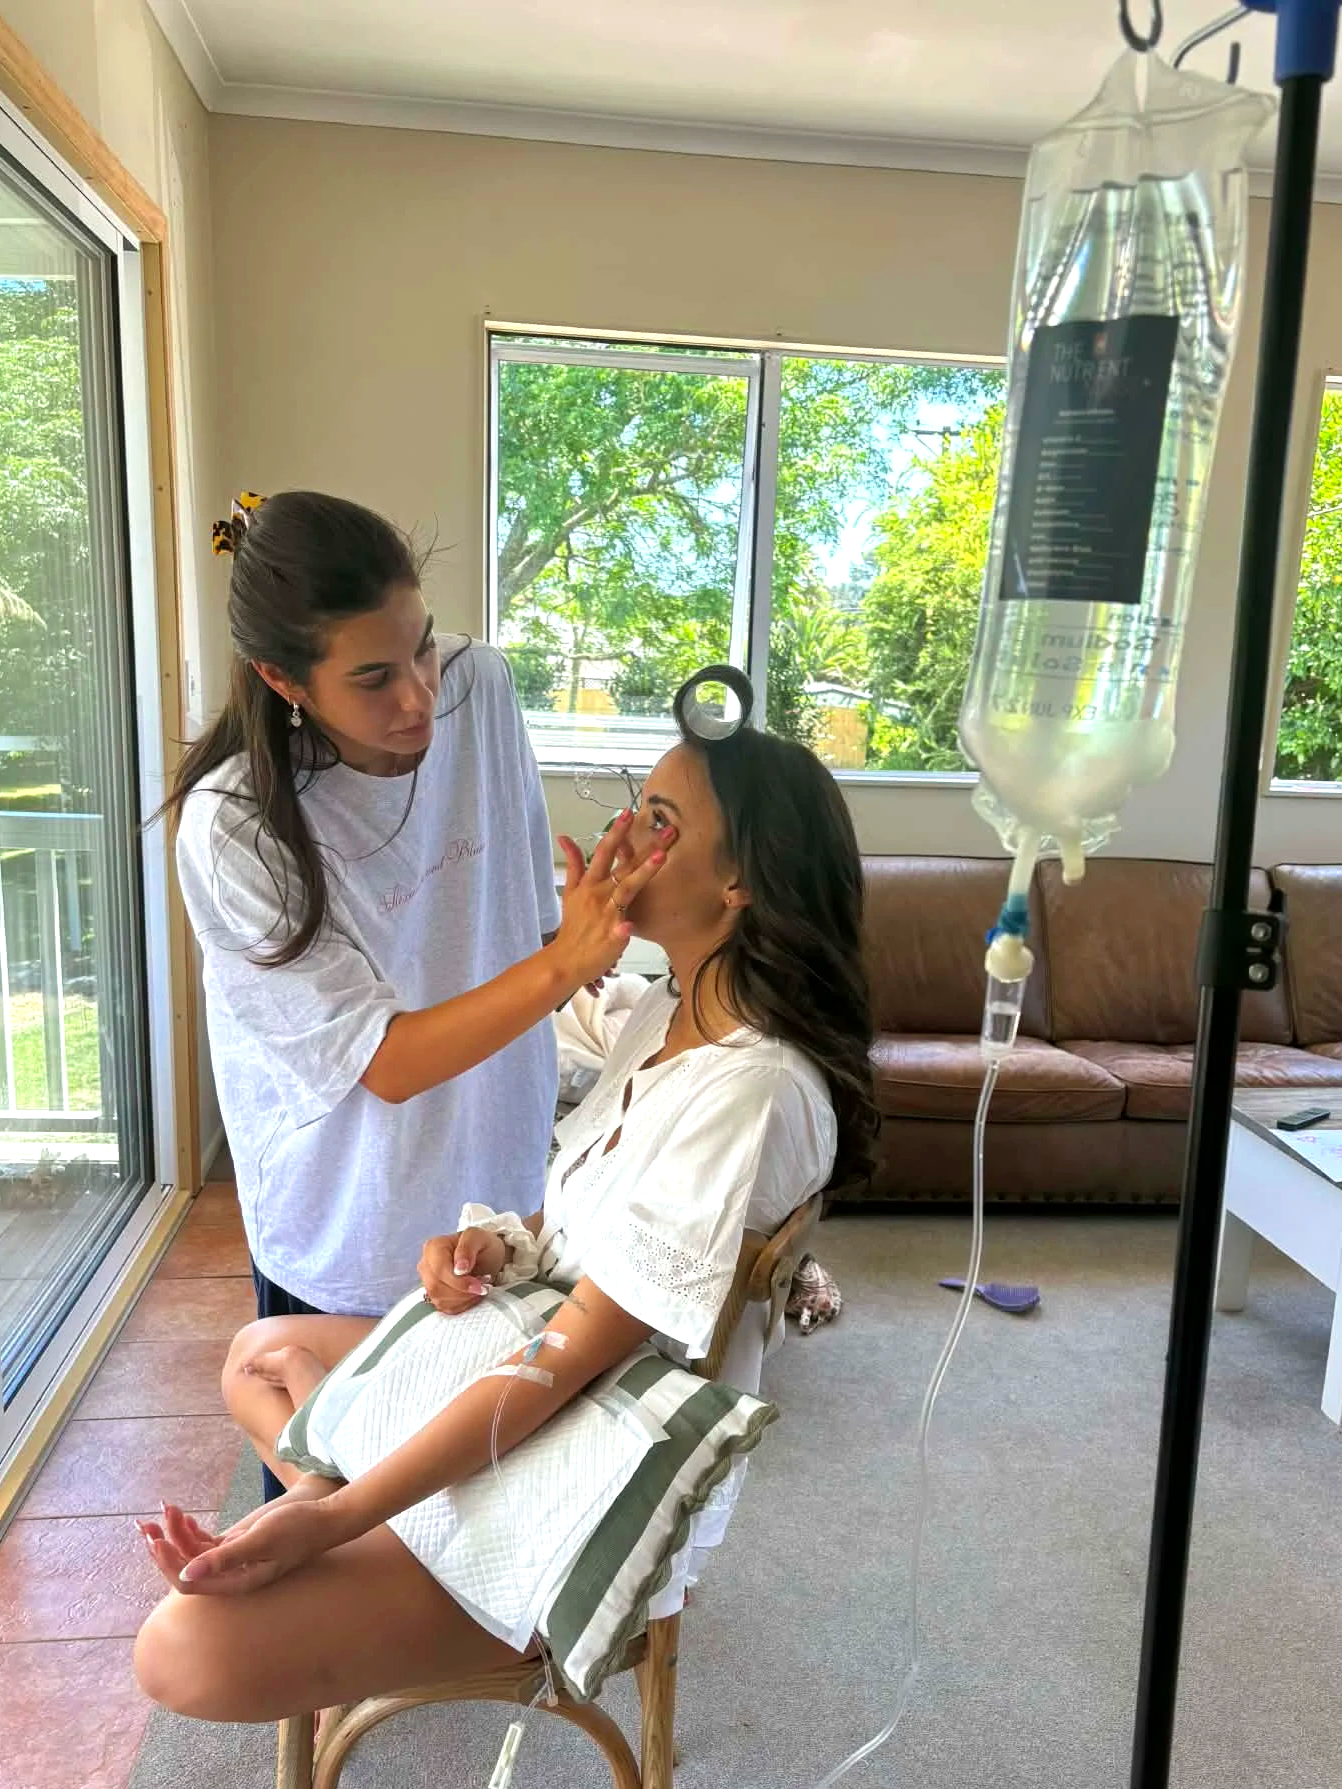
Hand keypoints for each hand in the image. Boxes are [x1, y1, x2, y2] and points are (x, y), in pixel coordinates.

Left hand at [171, 1496, 344, 1594]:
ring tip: (164, 1510)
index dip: (168, 1565)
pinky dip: (191, 1529)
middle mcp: (230, 1577)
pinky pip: (205, 1543)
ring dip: (175, 1534)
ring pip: (193, 1553)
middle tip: (145, 1526)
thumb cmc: (296, 1529)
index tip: (155, 1542)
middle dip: (164, 1549)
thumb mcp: (261, 1540)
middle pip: (186, 1569)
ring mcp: (232, 1562)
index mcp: (236, 1582)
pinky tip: (182, 1515)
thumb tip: (186, 1576)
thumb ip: (224, 1558)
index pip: (190, 1583)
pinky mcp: (236, 1547)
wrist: (323, 1519)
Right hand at [418, 1228, 507, 1312]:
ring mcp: (428, 1282)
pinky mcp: (435, 1296)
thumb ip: (467, 1248)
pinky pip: (445, 1308)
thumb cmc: (481, 1245)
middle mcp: (425, 1265)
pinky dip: (462, 1305)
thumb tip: (459, 1268)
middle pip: (436, 1287)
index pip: (439, 1270)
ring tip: (480, 1288)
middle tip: (483, 1287)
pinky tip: (473, 1295)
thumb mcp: (478, 1238)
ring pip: (439, 1300)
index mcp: (433, 1247)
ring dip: (464, 1299)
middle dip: (462, 1292)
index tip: (480, 1285)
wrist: (486, 1256)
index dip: (459, 1282)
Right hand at [552, 811, 672, 992]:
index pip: (604, 852)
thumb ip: (573, 864)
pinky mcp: (611, 937)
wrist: (565, 959)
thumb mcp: (570, 891)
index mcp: (590, 883)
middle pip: (624, 864)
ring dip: (643, 872)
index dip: (617, 832)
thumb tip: (564, 837)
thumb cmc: (573, 925)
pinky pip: (618, 932)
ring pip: (627, 889)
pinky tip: (628, 925)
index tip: (629, 812)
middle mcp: (599, 894)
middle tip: (668, 830)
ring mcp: (606, 915)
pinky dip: (622, 928)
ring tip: (662, 857)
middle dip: (646, 846)